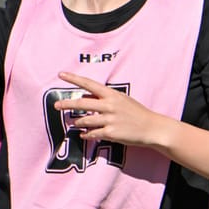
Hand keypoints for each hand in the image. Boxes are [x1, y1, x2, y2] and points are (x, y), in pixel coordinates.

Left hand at [53, 71, 172, 148]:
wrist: (152, 128)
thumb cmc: (136, 112)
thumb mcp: (121, 100)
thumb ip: (104, 97)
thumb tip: (86, 94)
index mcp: (111, 94)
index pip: (89, 83)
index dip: (74, 78)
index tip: (61, 74)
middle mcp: (109, 105)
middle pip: (82, 102)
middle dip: (67, 104)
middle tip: (56, 105)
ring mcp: (110, 119)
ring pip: (85, 120)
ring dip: (76, 122)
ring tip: (72, 123)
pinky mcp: (111, 133)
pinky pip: (92, 133)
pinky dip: (86, 134)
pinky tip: (83, 134)